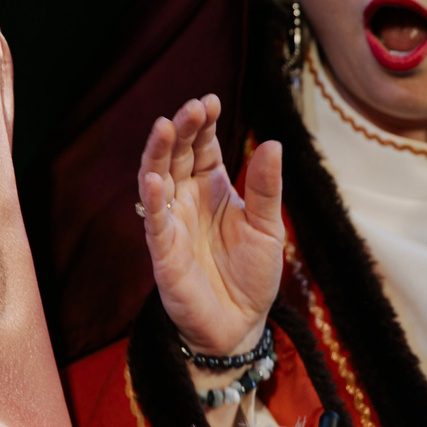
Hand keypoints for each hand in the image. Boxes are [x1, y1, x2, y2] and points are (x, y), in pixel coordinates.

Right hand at [139, 94, 285, 360]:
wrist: (241, 325)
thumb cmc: (252, 275)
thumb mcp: (268, 227)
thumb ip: (267, 188)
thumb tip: (273, 142)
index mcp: (212, 187)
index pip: (202, 146)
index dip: (204, 124)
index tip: (211, 101)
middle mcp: (187, 199)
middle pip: (176, 155)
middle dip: (182, 129)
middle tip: (193, 108)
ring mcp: (172, 223)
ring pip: (157, 179)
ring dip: (158, 153)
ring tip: (164, 126)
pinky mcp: (164, 252)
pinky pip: (154, 222)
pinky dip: (152, 201)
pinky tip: (154, 179)